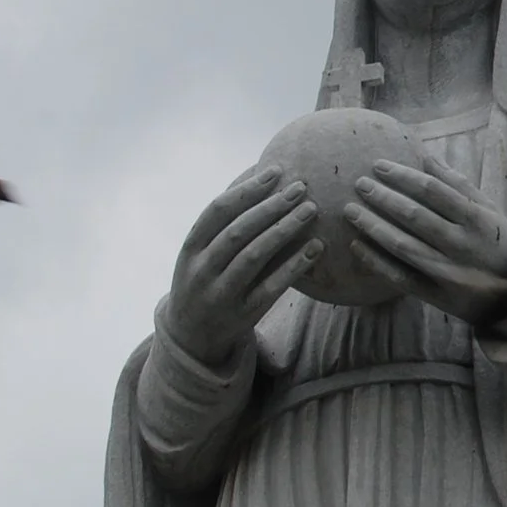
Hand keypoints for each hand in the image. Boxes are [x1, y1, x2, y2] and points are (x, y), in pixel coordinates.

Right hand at [164, 165, 322, 359]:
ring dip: (285, 230)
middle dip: (271, 206)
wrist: (191, 336)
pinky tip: (316, 247)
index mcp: (190, 248)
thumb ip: (225, 224)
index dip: (247, 189)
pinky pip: (272, 287)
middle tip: (301, 187)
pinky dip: (295, 265)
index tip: (276, 171)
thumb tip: (260, 178)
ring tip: (311, 210)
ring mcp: (221, 293)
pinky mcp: (243, 314)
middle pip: (238, 231)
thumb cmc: (205, 279)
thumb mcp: (201, 253)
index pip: (217, 211)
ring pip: (254, 256)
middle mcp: (201, 270)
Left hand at [343, 155, 506, 326]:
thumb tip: (425, 156)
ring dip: (373, 227)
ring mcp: (448, 271)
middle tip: (359, 184)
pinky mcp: (436, 294)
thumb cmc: (500, 243)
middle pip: (414, 216)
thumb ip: (458, 184)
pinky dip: (376, 261)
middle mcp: (462, 244)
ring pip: (403, 246)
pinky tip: (357, 245)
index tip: (378, 165)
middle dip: (382, 197)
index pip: (432, 190)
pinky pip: (400, 276)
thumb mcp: (489, 209)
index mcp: (476, 219)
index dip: (402, 176)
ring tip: (350, 210)